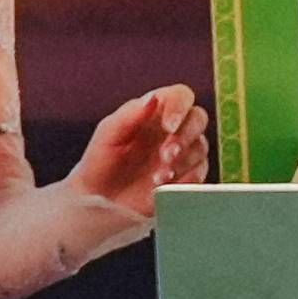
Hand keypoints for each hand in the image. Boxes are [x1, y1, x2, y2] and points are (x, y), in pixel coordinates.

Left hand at [55, 83, 211, 256]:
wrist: (97, 203)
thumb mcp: (107, 135)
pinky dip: (186, 180)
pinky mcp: (185, 179)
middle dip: (185, 136)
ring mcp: (181, 155)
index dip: (180, 106)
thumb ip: (130, 114)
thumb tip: (154, 98)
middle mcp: (172, 130)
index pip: (181, 96)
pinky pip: (199, 175)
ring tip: (156, 178)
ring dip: (182, 162)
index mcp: (155, 112)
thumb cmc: (99, 163)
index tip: (169, 125)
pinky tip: (165, 187)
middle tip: (166, 154)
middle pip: (198, 119)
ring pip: (200, 148)